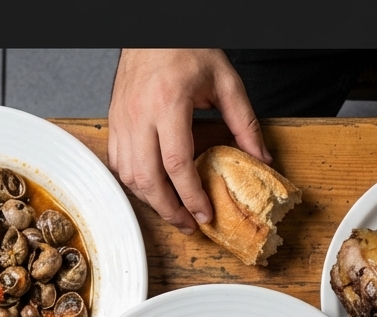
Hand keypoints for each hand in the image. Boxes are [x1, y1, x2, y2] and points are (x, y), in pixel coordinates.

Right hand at [107, 49, 271, 233]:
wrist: (153, 30)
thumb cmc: (186, 49)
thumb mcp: (226, 82)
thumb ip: (245, 123)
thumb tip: (262, 158)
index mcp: (168, 103)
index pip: (176, 163)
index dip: (190, 196)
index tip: (204, 215)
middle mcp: (139, 114)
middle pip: (147, 178)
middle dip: (168, 209)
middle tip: (188, 225)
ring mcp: (122, 118)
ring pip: (128, 174)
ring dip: (150, 200)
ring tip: (173, 212)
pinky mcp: (114, 120)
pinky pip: (118, 162)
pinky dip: (134, 182)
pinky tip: (152, 189)